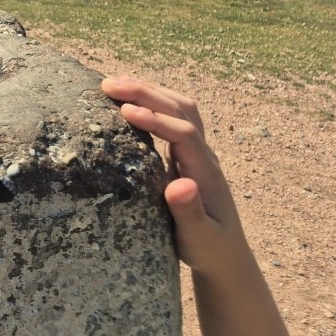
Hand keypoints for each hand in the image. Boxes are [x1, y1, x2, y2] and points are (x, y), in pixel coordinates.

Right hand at [103, 75, 250, 278]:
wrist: (225, 252)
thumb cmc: (208, 247)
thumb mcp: (198, 236)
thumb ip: (189, 211)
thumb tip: (181, 184)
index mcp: (205, 171)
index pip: (183, 133)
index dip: (156, 119)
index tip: (125, 111)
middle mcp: (204, 155)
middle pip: (182, 110)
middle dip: (148, 93)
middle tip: (110, 84)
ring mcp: (197, 153)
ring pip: (180, 109)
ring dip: (150, 92)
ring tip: (114, 83)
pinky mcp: (186, 156)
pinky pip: (172, 119)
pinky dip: (152, 103)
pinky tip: (129, 102)